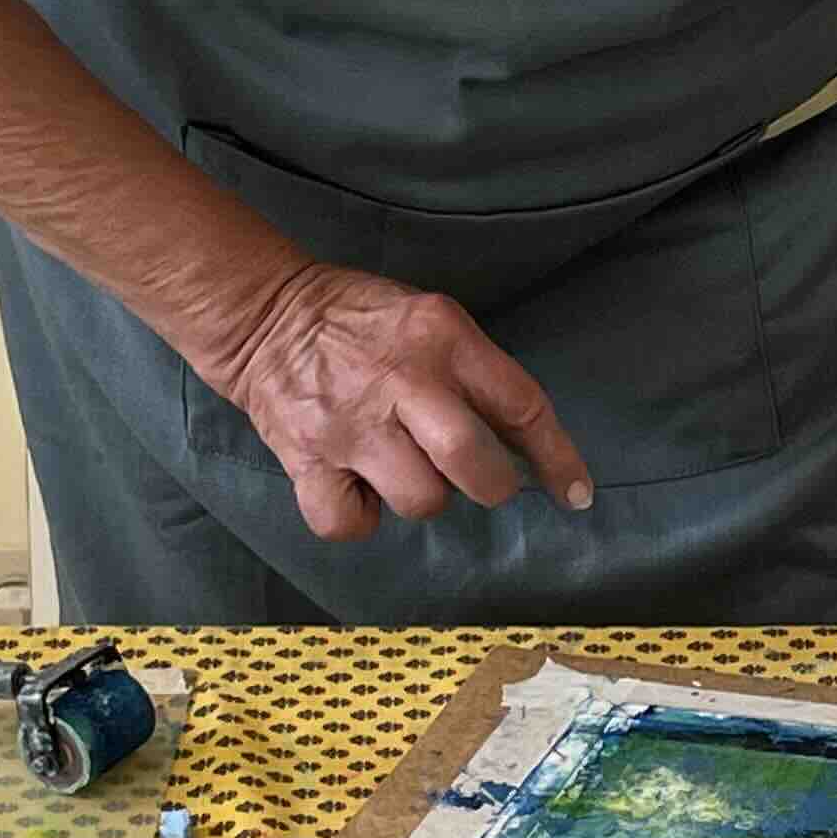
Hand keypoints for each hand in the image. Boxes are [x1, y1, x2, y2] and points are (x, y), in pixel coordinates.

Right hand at [212, 261, 594, 542]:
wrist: (262, 314)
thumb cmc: (361, 320)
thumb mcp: (431, 318)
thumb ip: (473, 372)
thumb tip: (523, 444)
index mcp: (442, 337)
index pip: (521, 405)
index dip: (557, 458)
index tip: (574, 492)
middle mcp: (401, 381)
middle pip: (472, 461)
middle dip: (492, 486)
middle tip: (482, 481)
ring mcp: (351, 424)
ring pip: (421, 500)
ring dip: (424, 496)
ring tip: (403, 468)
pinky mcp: (306, 459)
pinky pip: (350, 523)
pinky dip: (360, 518)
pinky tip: (358, 489)